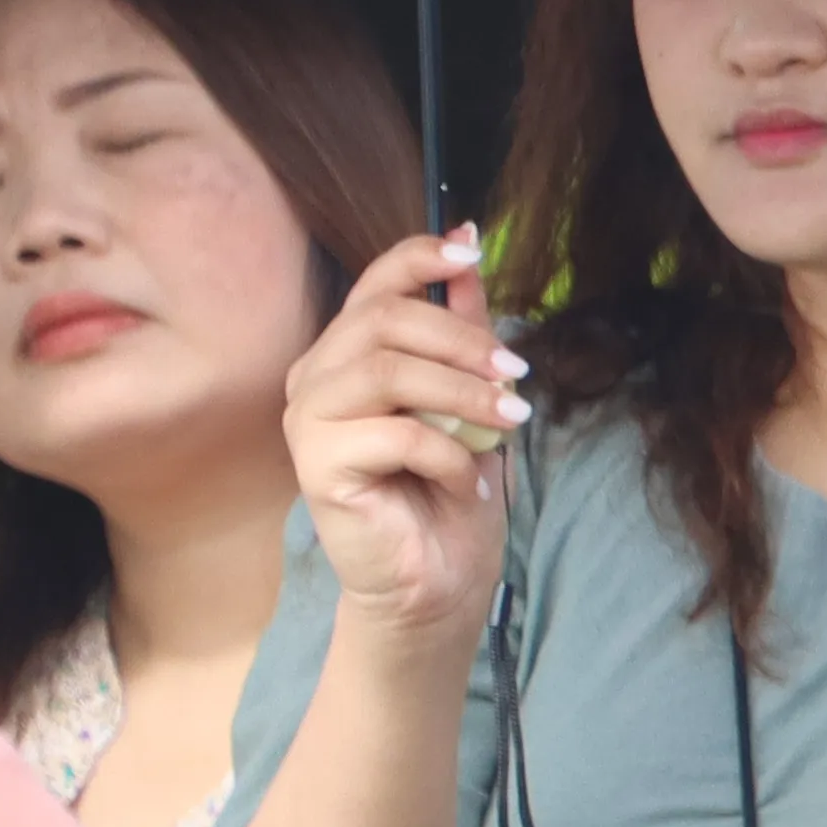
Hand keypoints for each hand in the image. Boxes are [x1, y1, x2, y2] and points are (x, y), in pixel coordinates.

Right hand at [276, 229, 524, 649]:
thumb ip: (463, 328)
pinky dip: (449, 454)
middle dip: (463, 340)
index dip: (420, 258)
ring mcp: (308, 421)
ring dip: (464, 393)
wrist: (437, 577)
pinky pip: (395, 435)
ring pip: (387, 371)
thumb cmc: (450, 488)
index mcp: (347, 354)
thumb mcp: (470, 396)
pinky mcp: (317, 466)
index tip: (473, 251)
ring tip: (512, 420)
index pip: (373, 285)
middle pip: (384, 320)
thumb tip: (470, 249)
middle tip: (518, 375)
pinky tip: (468, 481)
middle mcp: (315, 378)